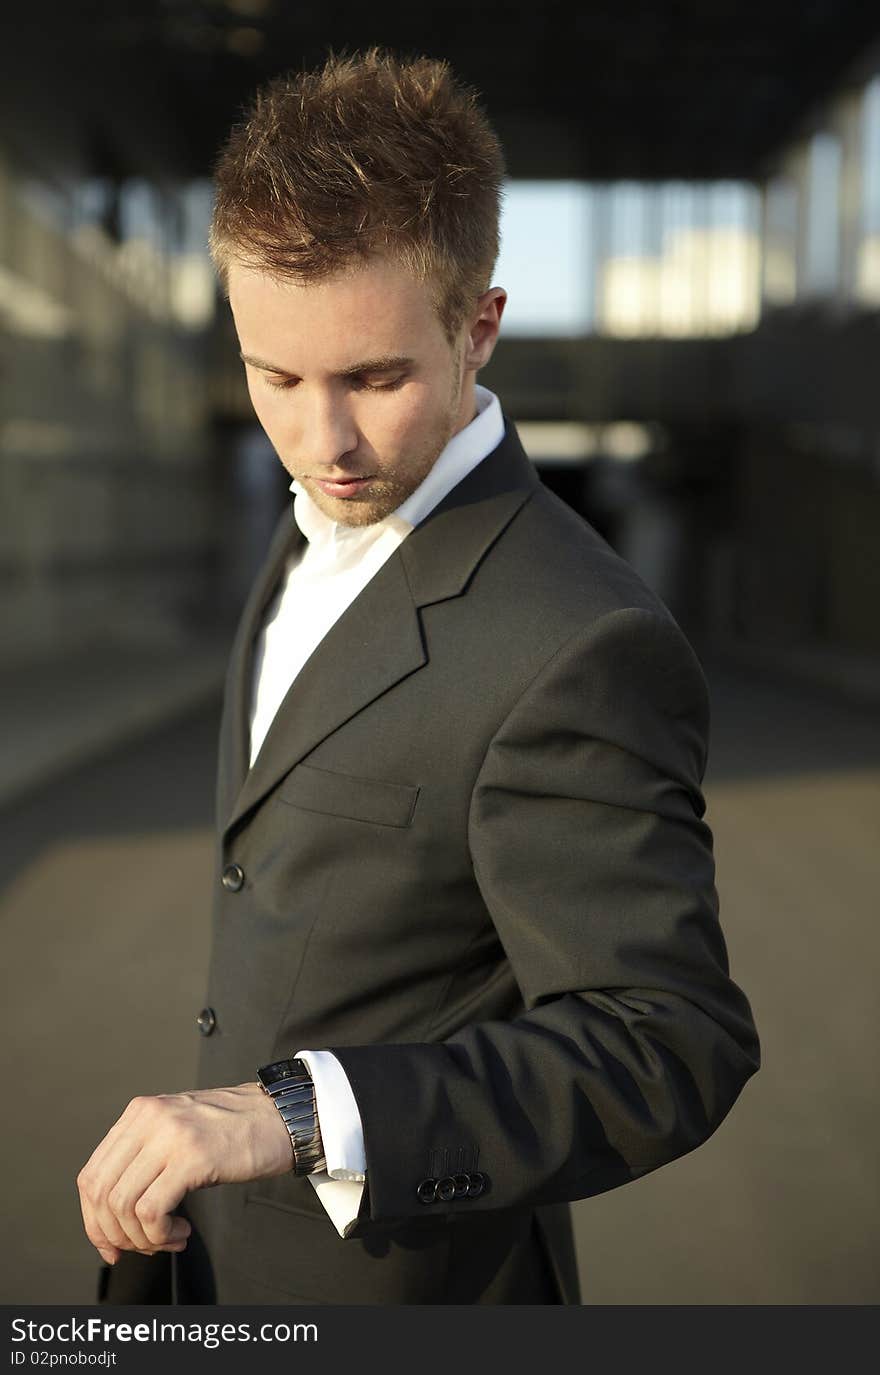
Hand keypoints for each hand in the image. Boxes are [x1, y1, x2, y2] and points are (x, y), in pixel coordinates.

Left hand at [77, 1082, 292, 1264]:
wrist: (281, 1118)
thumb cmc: (234, 1133)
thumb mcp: (176, 1133)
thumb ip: (143, 1158)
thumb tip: (110, 1218)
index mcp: (139, 1113)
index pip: (91, 1175)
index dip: (93, 1221)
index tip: (110, 1246)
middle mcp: (149, 1118)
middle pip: (101, 1193)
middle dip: (114, 1234)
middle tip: (142, 1248)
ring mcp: (170, 1135)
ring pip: (123, 1206)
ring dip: (142, 1238)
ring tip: (169, 1238)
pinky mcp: (193, 1156)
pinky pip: (152, 1210)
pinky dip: (160, 1234)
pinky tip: (182, 1232)